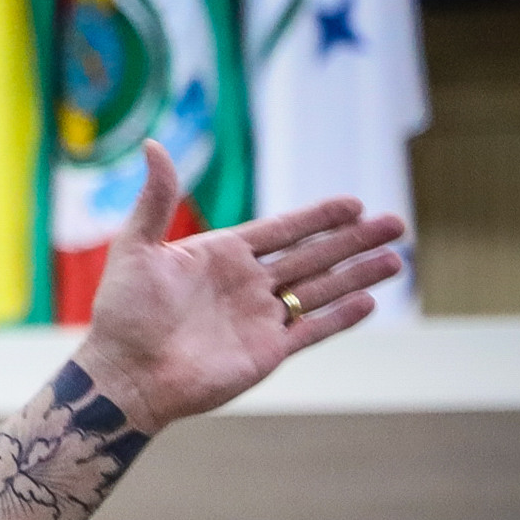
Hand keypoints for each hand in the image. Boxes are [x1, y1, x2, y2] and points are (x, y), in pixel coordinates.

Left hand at [75, 140, 407, 432]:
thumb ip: (155, 199)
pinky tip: (369, 301)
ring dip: (358, 275)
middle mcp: (245, 285)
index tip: (354, 204)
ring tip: (396, 259)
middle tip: (397, 223)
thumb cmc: (122, 313)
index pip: (282, 230)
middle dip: (354, 240)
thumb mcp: (136, 248)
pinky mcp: (266, 352)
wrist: (123, 375)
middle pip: (312, 256)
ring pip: (320, 290)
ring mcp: (258, 319)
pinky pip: (312, 330)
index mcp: (220, 256)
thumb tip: (152, 145)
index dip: (317, 217)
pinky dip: (341, 317)